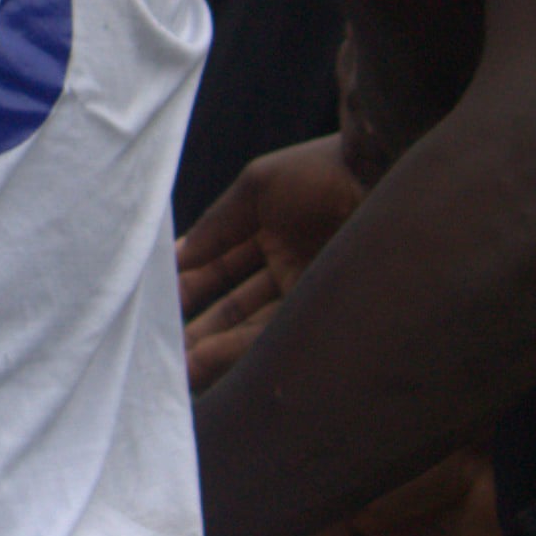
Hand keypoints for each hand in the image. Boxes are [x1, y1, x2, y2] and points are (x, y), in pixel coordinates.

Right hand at [175, 133, 366, 388]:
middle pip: (232, 302)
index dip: (186, 282)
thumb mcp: (256, 187)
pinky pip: (274, 336)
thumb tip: (179, 258)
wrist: (382, 179)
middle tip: (159, 344)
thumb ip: (216, 225)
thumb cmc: (322, 171)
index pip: (218, 264)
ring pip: (250, 325)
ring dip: (211, 345)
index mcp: (270, 229)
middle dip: (196, 323)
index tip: (153, 300)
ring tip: (176, 365)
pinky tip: (204, 358)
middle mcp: (288, 264)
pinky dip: (236, 348)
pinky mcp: (324, 314)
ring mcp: (307, 291)